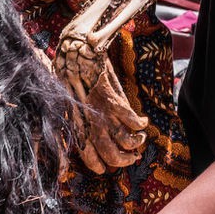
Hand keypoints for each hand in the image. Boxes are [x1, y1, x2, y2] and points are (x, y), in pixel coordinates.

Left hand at [54, 34, 148, 174]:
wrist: (77, 47)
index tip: (108, 166)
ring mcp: (102, 110)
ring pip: (125, 141)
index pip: (88, 156)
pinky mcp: (113, 97)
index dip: (100, 166)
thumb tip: (87, 138)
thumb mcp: (70, 101)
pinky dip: (141, 124)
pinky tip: (144, 121)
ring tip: (140, 138)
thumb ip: (80, 120)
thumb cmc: (71, 73)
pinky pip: (132, 120)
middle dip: (124, 160)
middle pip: (110, 155)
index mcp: (78, 124)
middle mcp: (90, 121)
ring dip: (137, 143)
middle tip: (131, 156)